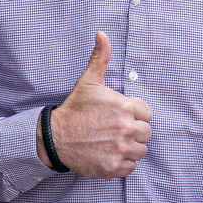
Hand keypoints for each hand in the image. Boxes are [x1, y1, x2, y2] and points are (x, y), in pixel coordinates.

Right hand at [42, 32, 151, 177]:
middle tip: (114, 130)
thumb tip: (102, 34)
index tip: (119, 116)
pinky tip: (108, 154)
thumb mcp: (88, 81)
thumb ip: (101, 58)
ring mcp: (121, 150)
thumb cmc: (75, 109)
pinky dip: (121, 163)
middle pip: (146, 133)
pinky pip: (130, 167)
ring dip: (129, 148)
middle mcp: (127, 129)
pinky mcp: (114, 168)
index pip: (147, 113)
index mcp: (126, 107)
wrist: (55, 137)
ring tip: (112, 142)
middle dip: (133, 132)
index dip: (134, 114)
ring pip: (140, 151)